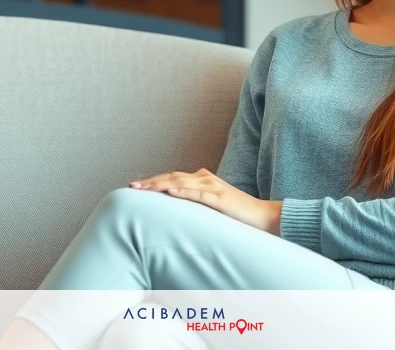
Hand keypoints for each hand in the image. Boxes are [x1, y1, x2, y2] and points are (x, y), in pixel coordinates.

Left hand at [129, 168, 282, 234]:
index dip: (153, 181)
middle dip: (150, 182)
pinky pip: (199, 194)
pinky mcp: (220, 198)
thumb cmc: (237, 215)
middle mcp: (205, 179)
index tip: (135, 186)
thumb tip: (175, 213)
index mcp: (202, 180)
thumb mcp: (211, 208)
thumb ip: (195, 206)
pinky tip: (169, 193)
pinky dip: (183, 192)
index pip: (172, 178)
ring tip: (142, 189)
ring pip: (180, 183)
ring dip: (159, 185)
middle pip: (172, 177)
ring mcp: (213, 187)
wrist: (264, 217)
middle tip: (131, 186)